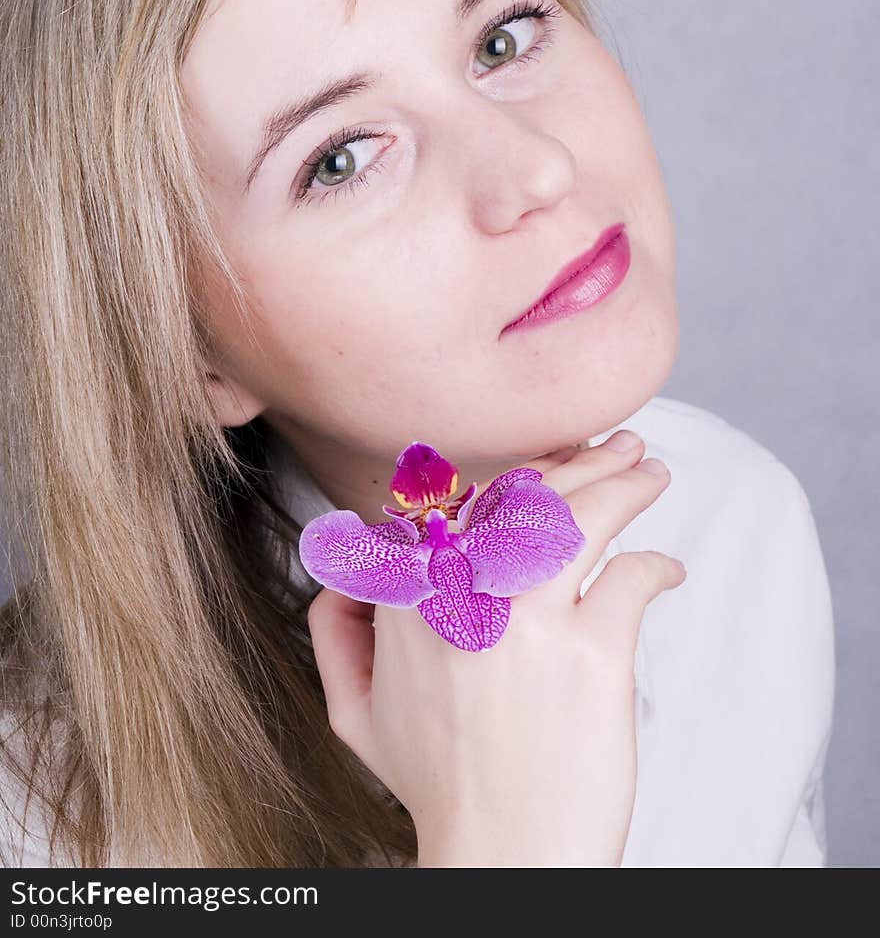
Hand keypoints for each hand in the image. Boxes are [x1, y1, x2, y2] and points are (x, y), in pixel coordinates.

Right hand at [306, 431, 684, 866]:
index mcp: (406, 596)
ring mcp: (530, 618)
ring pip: (582, 513)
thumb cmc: (437, 787)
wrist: (505, 858)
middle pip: (527, 492)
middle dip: (581, 458)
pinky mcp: (594, 652)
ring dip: (626, 483)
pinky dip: (657, 564)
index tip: (547, 463)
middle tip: (619, 446)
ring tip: (652, 474)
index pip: (461, 501)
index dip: (511, 473)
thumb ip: (335, 634)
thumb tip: (341, 576)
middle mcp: (463, 591)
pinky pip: (634, 577)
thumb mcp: (354, 715)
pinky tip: (667, 568)